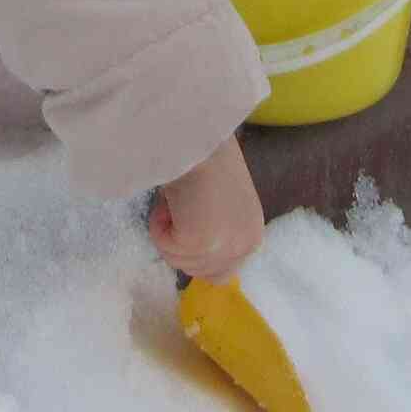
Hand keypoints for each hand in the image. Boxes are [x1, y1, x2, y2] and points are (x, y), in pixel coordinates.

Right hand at [150, 138, 265, 282]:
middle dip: (179, 245)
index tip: (183, 229)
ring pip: (177, 261)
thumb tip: (191, 248)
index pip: (221, 274)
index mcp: (253, 235)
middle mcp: (245, 245)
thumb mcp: (221, 205)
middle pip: (198, 273)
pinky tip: (169, 199)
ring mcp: (225, 246)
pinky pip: (164, 246)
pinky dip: (157, 224)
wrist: (198, 137)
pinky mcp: (201, 242)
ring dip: (167, 231)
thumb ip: (216, 230)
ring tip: (177, 199)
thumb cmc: (205, 157)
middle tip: (179, 209)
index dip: (195, 256)